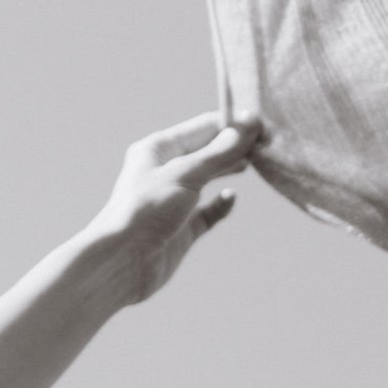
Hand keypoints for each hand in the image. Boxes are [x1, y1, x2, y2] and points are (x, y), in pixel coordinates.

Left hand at [88, 114, 263, 304]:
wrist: (121, 262)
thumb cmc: (144, 210)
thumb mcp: (185, 175)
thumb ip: (219, 153)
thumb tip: (248, 126)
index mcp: (158, 149)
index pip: (202, 128)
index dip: (232, 125)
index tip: (263, 125)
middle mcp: (166, 171)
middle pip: (208, 151)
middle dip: (235, 146)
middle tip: (266, 144)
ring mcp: (175, 200)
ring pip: (209, 177)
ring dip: (230, 169)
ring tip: (256, 162)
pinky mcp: (182, 227)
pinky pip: (208, 210)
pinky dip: (221, 203)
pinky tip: (230, 197)